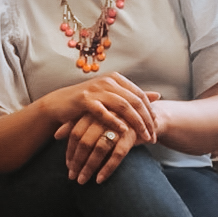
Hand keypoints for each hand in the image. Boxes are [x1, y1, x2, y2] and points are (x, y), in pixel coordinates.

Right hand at [45, 73, 159, 142]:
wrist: (59, 104)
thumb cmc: (87, 103)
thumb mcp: (112, 97)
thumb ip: (133, 96)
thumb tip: (158, 95)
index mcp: (116, 79)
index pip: (140, 95)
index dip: (150, 112)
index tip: (156, 128)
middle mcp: (108, 81)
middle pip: (134, 101)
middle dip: (146, 120)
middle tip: (153, 136)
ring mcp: (96, 89)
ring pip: (122, 105)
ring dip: (135, 123)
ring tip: (143, 137)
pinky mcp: (84, 99)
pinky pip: (103, 111)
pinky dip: (114, 121)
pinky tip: (123, 131)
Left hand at [55, 113, 139, 183]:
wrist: (148, 116)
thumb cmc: (116, 119)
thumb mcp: (96, 120)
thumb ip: (75, 125)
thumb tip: (55, 135)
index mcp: (94, 110)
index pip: (76, 132)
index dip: (70, 150)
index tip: (68, 165)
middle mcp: (105, 116)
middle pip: (85, 141)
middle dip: (77, 161)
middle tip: (72, 176)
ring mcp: (119, 124)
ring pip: (99, 148)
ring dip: (89, 167)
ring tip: (82, 181)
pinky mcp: (132, 135)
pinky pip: (118, 154)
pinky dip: (107, 168)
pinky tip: (99, 179)